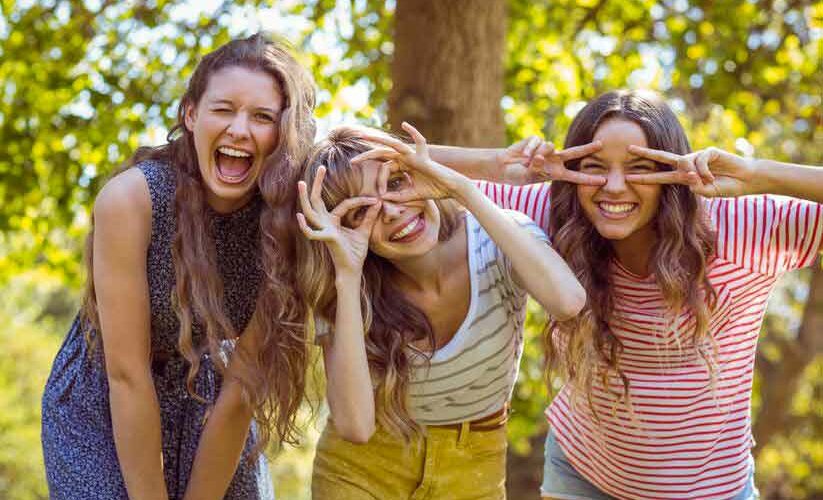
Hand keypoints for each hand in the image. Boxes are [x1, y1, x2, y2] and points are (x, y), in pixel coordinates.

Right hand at [297, 166, 380, 277]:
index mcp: (333, 221)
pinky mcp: (327, 239)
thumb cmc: (356, 253)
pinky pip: (312, 233)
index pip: (343, 204)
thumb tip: (378, 202)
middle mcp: (325, 224)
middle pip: (317, 201)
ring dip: (305, 198)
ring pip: (311, 211)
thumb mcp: (364, 231)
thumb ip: (369, 217)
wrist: (353, 270)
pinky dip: (305, 226)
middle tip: (320, 167)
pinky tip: (300, 216)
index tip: (375, 199)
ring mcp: (324, 231)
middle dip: (317, 184)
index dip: (360, 201)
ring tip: (301, 183)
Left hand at [351, 122, 470, 202]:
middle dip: (367, 157)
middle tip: (352, 162)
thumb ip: (398, 196)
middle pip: (383, 154)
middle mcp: (406, 158)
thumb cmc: (434, 190)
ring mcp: (413, 155)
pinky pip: (419, 141)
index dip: (379, 181)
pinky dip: (414, 131)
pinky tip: (404, 124)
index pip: (385, 169)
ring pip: (393, 145)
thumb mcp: (411, 195)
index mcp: (403, 166)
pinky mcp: (422, 156)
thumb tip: (383, 198)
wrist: (451, 188)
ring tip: (363, 137)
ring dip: (378, 140)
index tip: (378, 193)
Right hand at [497, 137, 604, 185]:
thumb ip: (536, 167)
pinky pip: (536, 142)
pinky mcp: (536, 140)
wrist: (504, 166)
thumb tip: (541, 155)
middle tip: (601, 144)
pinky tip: (522, 155)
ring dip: (536, 153)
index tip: (603, 181)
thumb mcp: (528, 176)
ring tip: (525, 162)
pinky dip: (528, 149)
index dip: (588, 179)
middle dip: (587, 148)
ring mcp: (546, 149)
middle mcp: (554, 160)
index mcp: (556, 173)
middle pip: (574, 153)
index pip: (575, 177)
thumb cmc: (518, 175)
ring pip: (548, 146)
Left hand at [625, 146, 755, 197]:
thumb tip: (688, 177)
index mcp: (683, 176)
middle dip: (646, 153)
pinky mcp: (709, 151)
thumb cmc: (726, 187)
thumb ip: (696, 188)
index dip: (645, 177)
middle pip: (662, 157)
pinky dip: (705, 170)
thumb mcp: (708, 192)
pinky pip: (700, 160)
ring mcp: (698, 156)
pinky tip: (713, 176)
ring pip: (685, 162)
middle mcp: (687, 164)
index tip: (628, 177)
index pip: (660, 176)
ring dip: (694, 174)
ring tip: (708, 180)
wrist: (746, 180)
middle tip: (629, 149)